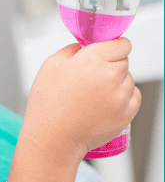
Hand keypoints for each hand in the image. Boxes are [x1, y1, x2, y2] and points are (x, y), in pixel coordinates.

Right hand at [21, 37, 140, 160]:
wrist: (54, 137)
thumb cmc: (48, 103)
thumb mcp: (50, 65)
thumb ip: (70, 49)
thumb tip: (83, 46)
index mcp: (92, 59)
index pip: (121, 44)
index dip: (113, 46)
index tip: (107, 51)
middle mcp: (110, 75)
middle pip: (124, 61)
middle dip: (111, 65)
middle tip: (91, 76)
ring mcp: (120, 96)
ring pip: (129, 79)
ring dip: (117, 82)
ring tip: (94, 94)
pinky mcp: (126, 114)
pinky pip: (133, 97)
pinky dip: (123, 97)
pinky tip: (103, 103)